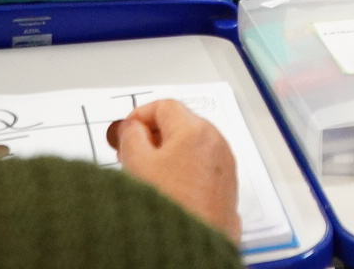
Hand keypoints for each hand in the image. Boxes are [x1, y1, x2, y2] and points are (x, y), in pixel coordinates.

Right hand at [114, 99, 240, 241]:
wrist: (190, 247)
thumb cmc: (168, 206)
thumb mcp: (136, 164)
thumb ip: (131, 137)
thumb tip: (132, 127)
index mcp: (196, 131)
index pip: (165, 106)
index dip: (140, 116)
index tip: (126, 131)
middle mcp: (217, 144)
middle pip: (182, 124)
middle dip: (155, 135)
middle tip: (131, 153)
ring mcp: (225, 167)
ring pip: (194, 147)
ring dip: (169, 153)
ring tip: (147, 175)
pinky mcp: (227, 188)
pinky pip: (203, 168)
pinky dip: (185, 170)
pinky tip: (168, 189)